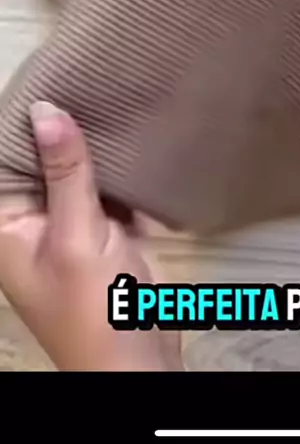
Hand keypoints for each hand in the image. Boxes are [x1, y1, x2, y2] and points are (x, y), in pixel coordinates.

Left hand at [0, 101, 181, 370]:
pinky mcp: (100, 233)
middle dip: (63, 127)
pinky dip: (117, 171)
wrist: (141, 367)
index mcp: (6, 225)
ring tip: (111, 98)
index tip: (47, 75)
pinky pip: (103, 188)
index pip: (3, 157)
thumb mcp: (77, 237)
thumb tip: (46, 110)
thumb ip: (65, 173)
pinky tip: (133, 140)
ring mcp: (66, 227)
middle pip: (39, 160)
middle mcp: (29, 221)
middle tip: (87, 77)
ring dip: (93, 146)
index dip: (21, 119)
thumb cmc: (94, 313)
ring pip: (74, 171)